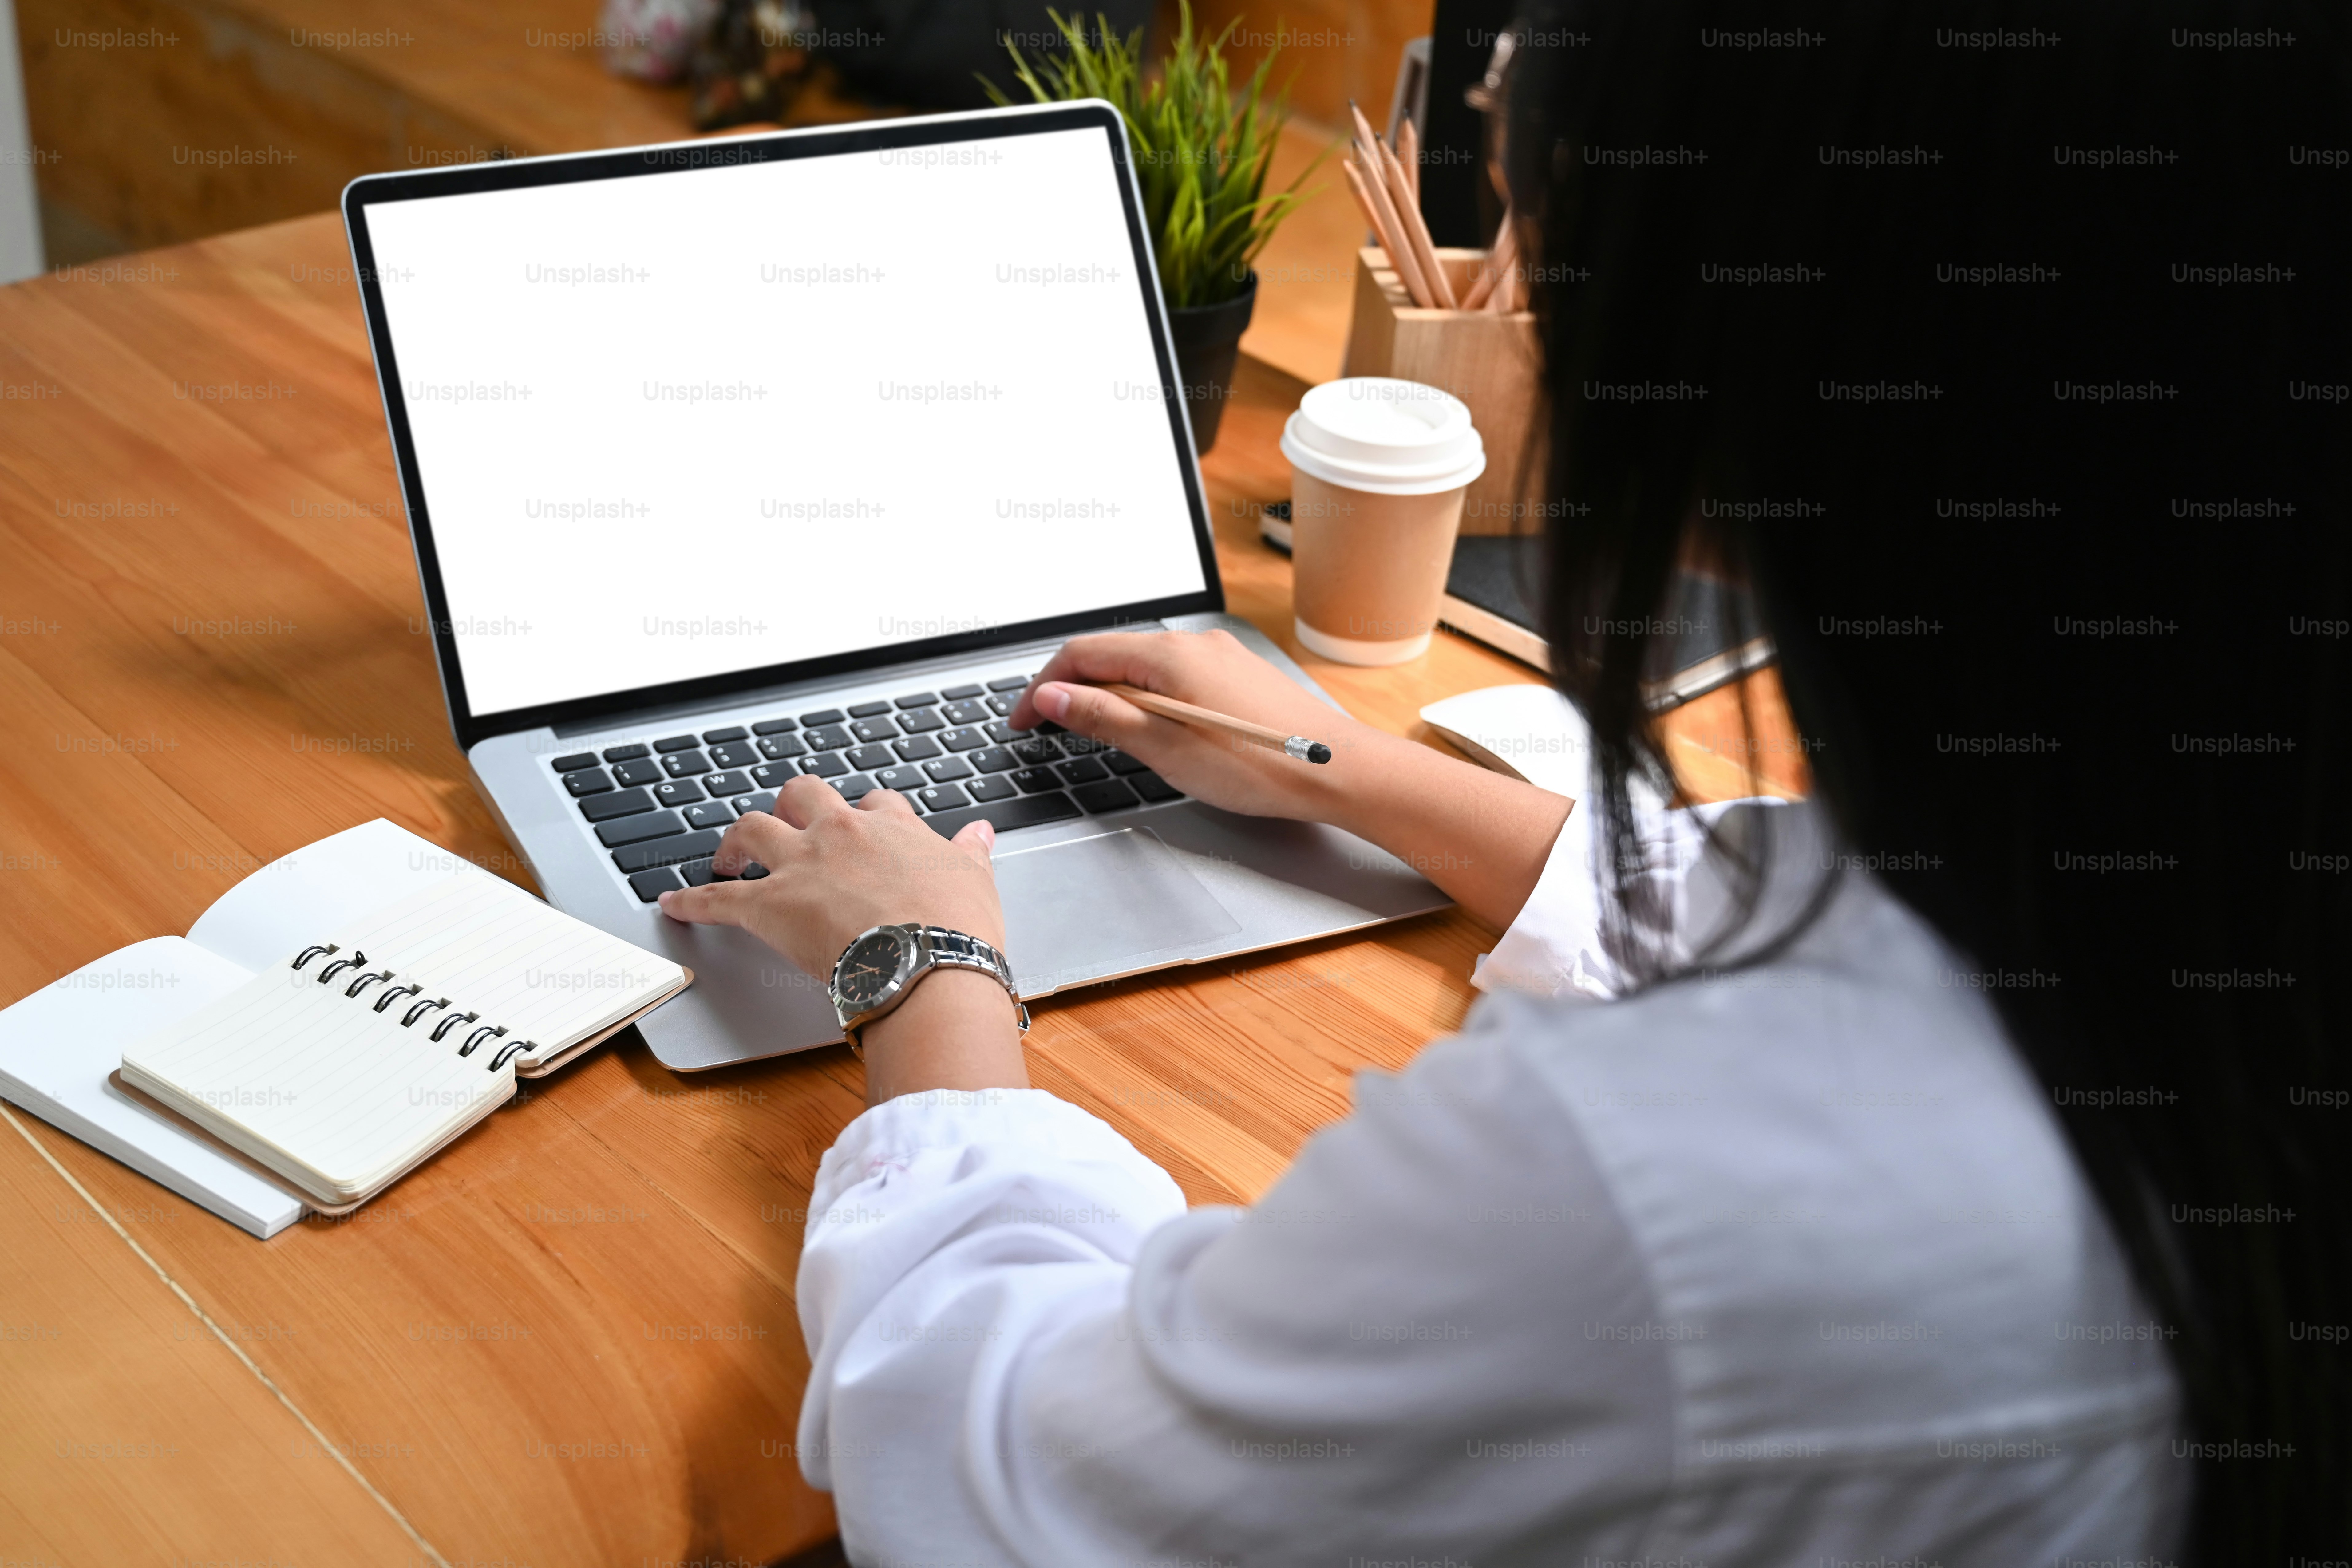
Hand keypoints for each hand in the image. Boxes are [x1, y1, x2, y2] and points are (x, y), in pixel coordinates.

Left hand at [655, 775, 1003, 982]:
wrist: (928, 964)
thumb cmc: (957, 929)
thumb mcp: (975, 882)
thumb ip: (970, 854)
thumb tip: (980, 833)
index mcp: (892, 829)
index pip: (874, 803)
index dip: (863, 813)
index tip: (861, 826)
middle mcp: (841, 834)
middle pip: (803, 795)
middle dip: (791, 805)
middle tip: (787, 824)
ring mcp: (801, 865)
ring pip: (752, 828)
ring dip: (737, 839)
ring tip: (728, 855)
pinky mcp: (768, 905)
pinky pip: (717, 897)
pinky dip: (690, 899)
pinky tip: (671, 903)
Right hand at [1010, 627, 1388, 819]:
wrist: (1336, 770)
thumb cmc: (1256, 763)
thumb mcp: (1163, 746)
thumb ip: (1103, 717)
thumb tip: (1051, 696)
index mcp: (1168, 654)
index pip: (1082, 653)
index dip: (1043, 686)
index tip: (1023, 720)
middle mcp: (1193, 645)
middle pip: (1112, 657)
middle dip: (1072, 689)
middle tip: (1048, 728)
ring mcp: (1218, 660)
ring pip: (1144, 670)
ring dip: (1110, 696)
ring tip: (1095, 734)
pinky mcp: (1236, 680)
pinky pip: (1174, 680)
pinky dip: (1146, 700)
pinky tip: (1150, 730)